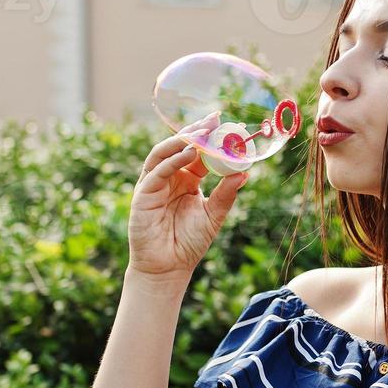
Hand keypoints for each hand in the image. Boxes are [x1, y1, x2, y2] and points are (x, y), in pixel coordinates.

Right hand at [128, 112, 247, 280]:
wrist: (168, 268)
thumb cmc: (189, 243)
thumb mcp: (214, 216)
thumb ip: (226, 194)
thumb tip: (244, 172)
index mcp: (188, 180)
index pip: (199, 152)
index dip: (212, 138)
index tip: (229, 124)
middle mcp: (170, 177)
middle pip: (181, 146)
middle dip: (197, 131)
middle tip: (214, 119)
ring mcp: (155, 183)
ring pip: (165, 152)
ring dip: (183, 140)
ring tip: (202, 133)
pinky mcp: (143, 193)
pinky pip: (158, 170)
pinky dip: (173, 159)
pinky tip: (190, 152)